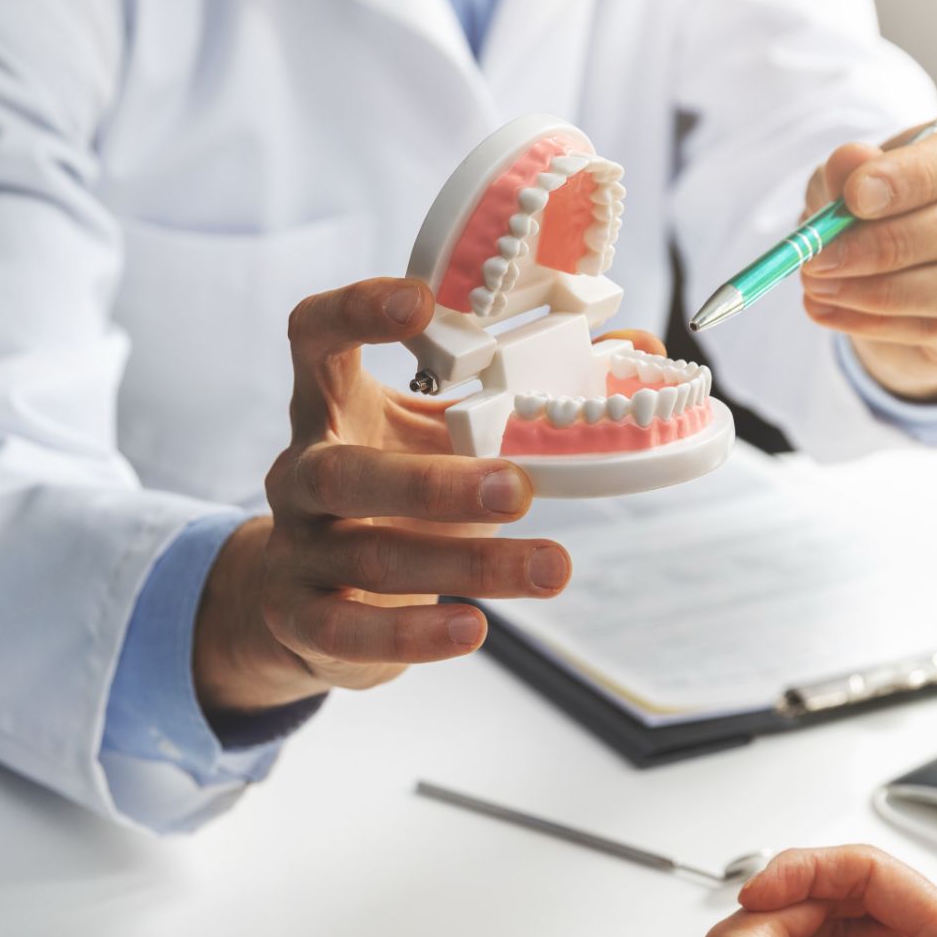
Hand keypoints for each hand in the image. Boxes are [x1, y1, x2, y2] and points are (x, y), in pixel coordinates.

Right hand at [193, 276, 663, 712]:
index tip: (421, 301)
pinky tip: (474, 630)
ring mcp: (297, 547)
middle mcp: (301, 471)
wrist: (309, 599)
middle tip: (520, 487)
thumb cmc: (398, 495)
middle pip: (346, 470)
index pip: (315, 336)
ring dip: (468, 565)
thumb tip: (639, 344)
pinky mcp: (302, 618)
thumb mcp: (446, 434)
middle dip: (434, 482)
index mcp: (334, 405)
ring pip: (374, 555)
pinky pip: (351, 628)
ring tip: (552, 569)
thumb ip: (527, 390)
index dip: (356, 311)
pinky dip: (415, 635)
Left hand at [800, 103, 936, 401]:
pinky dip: (875, 322)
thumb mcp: (853, 177)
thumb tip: (850, 161)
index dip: (913, 177)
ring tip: (818, 286)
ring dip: (881, 291)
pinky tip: (828, 311)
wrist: (898, 262)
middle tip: (821, 256)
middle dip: (888, 244)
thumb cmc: (882, 201)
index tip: (854, 197)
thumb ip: (849, 170)